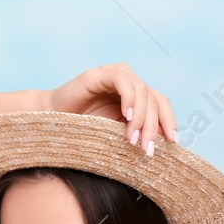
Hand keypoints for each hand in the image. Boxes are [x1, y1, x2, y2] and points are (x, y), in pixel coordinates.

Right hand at [44, 62, 176, 155]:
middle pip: (154, 100)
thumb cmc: (80, 132)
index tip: (174, 143)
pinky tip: (126, 116)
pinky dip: (129, 98)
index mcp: (136, 96)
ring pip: (142, 91)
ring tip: (133, 139)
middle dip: (154, 127)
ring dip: (141, 118)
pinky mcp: (100, 74)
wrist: (49, 123)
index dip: (169, 122)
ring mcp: (115, 75)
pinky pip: (123, 81)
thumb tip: (161, 149)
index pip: (161, 104)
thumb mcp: (114, 136)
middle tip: (148, 150)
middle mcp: (129, 82)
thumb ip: (135, 135)